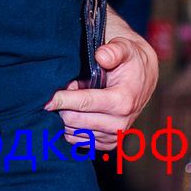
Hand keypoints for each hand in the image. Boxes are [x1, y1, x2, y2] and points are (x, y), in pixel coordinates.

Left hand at [47, 34, 157, 149]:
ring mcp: (114, 135)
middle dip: (62, 107)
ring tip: (66, 101)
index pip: (85, 103)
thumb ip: (114, 50)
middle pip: (75, 121)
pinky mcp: (109, 142)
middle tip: (58, 91)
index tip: (47, 98)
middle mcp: (120, 123)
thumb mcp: (124, 47)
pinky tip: (68, 113)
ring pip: (75, 134)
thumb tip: (101, 56)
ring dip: (64, 119)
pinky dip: (69, 130)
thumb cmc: (129, 59)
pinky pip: (80, 143)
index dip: (62, 100)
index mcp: (123, 100)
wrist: (143, 75)